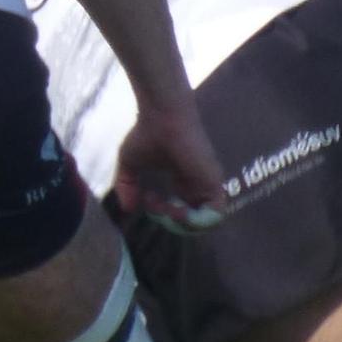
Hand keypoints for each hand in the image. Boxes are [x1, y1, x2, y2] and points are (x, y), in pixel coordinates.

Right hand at [113, 100, 226, 236]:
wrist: (162, 116)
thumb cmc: (146, 134)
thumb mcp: (129, 165)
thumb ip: (126, 187)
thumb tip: (128, 209)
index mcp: (183, 180)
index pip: (181, 210)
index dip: (164, 214)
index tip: (147, 201)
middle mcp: (197, 184)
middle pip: (192, 218)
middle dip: (172, 222)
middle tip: (156, 206)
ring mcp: (206, 184)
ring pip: (204, 220)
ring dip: (184, 224)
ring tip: (167, 210)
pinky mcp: (214, 183)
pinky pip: (215, 215)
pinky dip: (197, 221)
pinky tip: (177, 209)